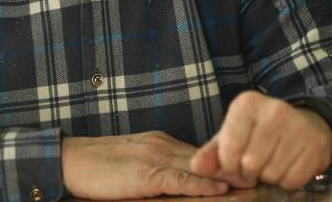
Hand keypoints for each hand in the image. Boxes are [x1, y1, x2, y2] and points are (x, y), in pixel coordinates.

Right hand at [62, 131, 255, 198]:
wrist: (72, 160)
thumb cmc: (98, 165)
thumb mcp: (132, 162)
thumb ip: (155, 167)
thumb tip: (177, 179)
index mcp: (158, 142)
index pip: (196, 152)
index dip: (221, 160)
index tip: (244, 165)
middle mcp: (161, 146)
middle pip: (202, 157)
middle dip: (231, 165)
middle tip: (259, 172)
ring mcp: (154, 158)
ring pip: (197, 166)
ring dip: (225, 174)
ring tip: (251, 181)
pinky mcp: (145, 174)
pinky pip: (179, 180)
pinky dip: (201, 184)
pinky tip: (219, 188)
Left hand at [190, 91, 331, 189]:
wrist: (301, 123)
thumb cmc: (259, 129)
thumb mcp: (232, 132)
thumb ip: (212, 151)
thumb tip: (196, 166)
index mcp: (247, 103)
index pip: (230, 148)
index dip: (229, 163)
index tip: (234, 160)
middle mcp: (273, 110)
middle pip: (250, 163)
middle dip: (250, 169)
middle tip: (256, 159)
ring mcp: (296, 127)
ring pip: (271, 174)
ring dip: (268, 175)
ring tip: (271, 159)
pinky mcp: (314, 145)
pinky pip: (292, 181)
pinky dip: (286, 180)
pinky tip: (286, 163)